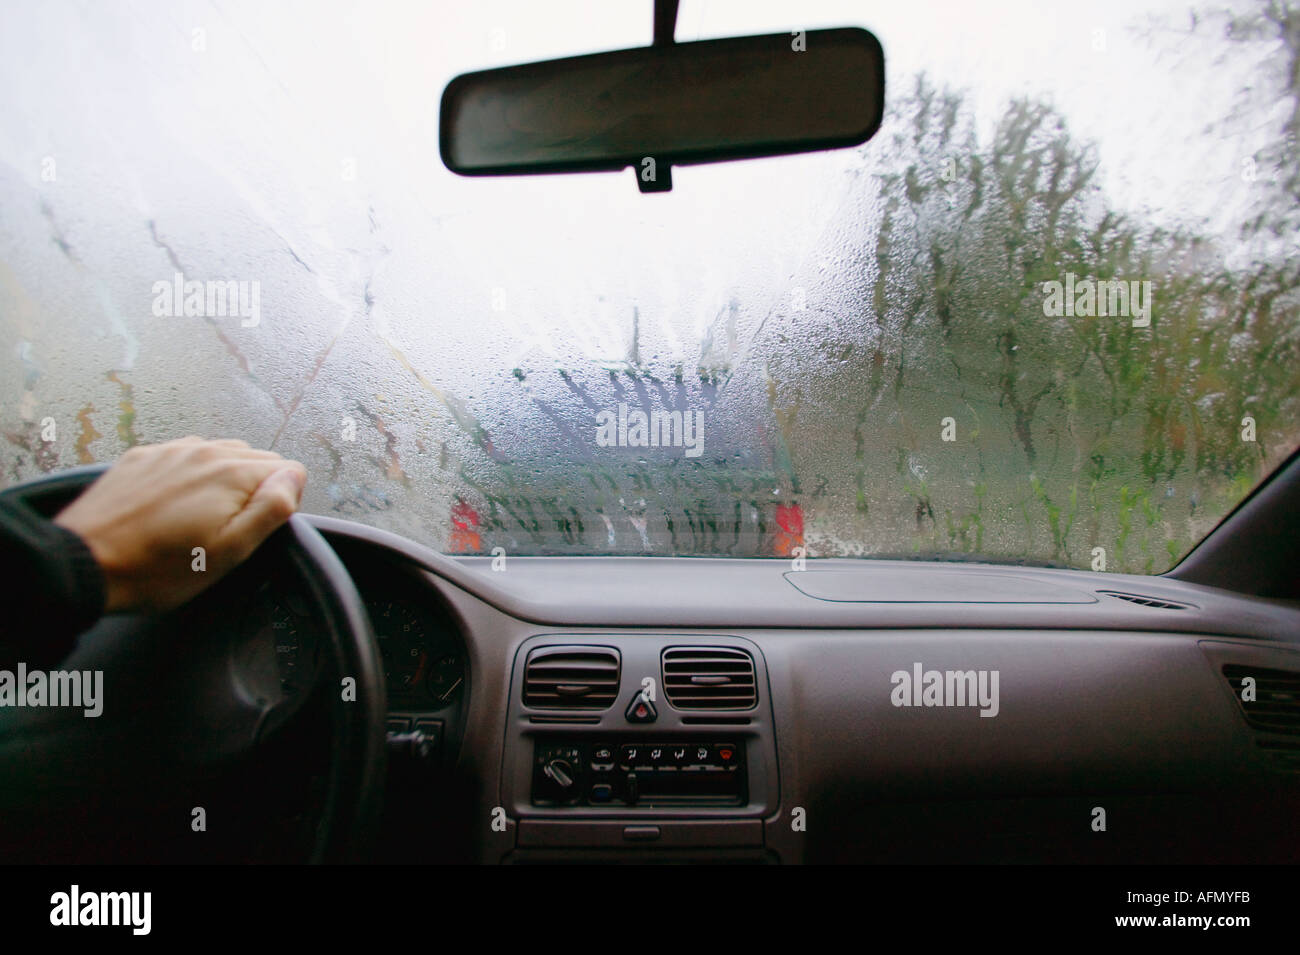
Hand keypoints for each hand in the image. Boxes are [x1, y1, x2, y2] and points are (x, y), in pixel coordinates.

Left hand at [54, 437, 306, 612]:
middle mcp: (203, 451)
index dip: (281, 503)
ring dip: (222, 481)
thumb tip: (294, 479)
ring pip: (221, 455)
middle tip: (226, 529)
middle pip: (257, 459)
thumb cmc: (156, 569)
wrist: (84, 563)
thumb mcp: (229, 552)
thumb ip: (271, 509)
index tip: (255, 528)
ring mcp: (170, 451)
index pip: (289, 470)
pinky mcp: (143, 458)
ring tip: (198, 519)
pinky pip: (184, 458)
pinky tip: (171, 508)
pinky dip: (188, 477)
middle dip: (252, 490)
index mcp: (231, 473)